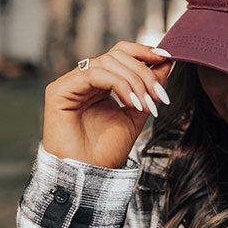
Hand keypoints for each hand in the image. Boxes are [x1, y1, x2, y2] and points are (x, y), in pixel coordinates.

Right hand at [42, 42, 172, 167]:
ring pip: (107, 62)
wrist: (87, 175)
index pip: (122, 54)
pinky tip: (131, 102)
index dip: (144, 51)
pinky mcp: (59, 90)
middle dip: (144, 72)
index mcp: (101, 83)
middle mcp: (84, 79)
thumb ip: (148, 89)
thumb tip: (167, 62)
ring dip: (134, 81)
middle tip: (159, 95)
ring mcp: (71, 83)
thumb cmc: (107, 151)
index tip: (168, 58)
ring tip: (146, 105)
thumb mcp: (136, 114)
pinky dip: (118, 84)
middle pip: (117, 55)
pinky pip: (93, 74)